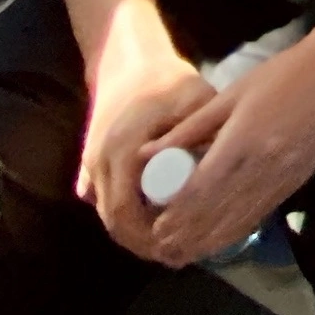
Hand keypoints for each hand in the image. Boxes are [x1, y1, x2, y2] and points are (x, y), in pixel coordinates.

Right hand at [80, 49, 216, 259]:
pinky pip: (107, 200)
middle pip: (115, 222)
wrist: (127, 59)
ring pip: (109, 214)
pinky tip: (156, 223)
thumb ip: (203, 132)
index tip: (180, 249)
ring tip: (173, 245)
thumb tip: (223, 172)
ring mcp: (91, 165)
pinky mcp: (92, 164)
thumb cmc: (165, 79)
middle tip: (181, 255)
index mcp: (121, 151)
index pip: (126, 213)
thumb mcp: (193, 99)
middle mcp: (99, 163)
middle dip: (145, 243)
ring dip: (136, 233)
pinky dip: (127, 217)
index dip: (150, 238)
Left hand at [142, 42, 314, 267]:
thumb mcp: (229, 96)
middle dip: (188, 234)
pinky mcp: (297, 181)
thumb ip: (188, 128)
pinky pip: (262, 213)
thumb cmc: (278, 76)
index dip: (178, 213)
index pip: (203, 188)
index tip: (155, 228)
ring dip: (210, 240)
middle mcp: (262, 166)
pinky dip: (238, 230)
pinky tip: (221, 240)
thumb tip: (146, 152)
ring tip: (185, 255)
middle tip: (162, 249)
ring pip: (241, 218)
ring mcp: (283, 176)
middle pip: (219, 211)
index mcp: (242, 140)